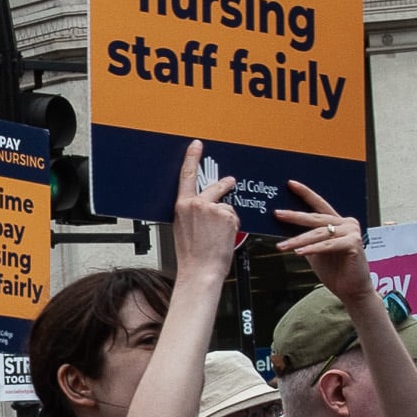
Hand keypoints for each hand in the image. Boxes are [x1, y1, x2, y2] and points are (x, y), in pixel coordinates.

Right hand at [170, 141, 240, 284]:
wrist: (201, 271)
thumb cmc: (192, 255)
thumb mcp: (184, 229)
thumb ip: (193, 213)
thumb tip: (208, 207)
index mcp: (182, 207)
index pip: (187, 176)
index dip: (192, 158)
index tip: (197, 145)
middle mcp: (197, 204)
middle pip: (215, 187)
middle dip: (225, 184)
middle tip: (231, 181)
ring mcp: (212, 209)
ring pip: (227, 207)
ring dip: (227, 219)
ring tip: (218, 236)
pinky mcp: (226, 216)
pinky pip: (234, 217)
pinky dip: (233, 226)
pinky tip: (224, 238)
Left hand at [274, 179, 369, 306]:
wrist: (352, 290)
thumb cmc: (335, 271)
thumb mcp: (315, 251)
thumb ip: (305, 239)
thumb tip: (284, 230)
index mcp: (338, 222)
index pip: (319, 205)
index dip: (305, 193)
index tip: (290, 184)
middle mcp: (346, 223)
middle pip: (316, 218)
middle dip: (295, 216)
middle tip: (278, 214)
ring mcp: (352, 232)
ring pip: (319, 233)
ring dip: (298, 240)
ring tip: (282, 246)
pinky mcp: (354, 243)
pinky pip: (328, 245)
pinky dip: (313, 249)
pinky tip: (299, 252)